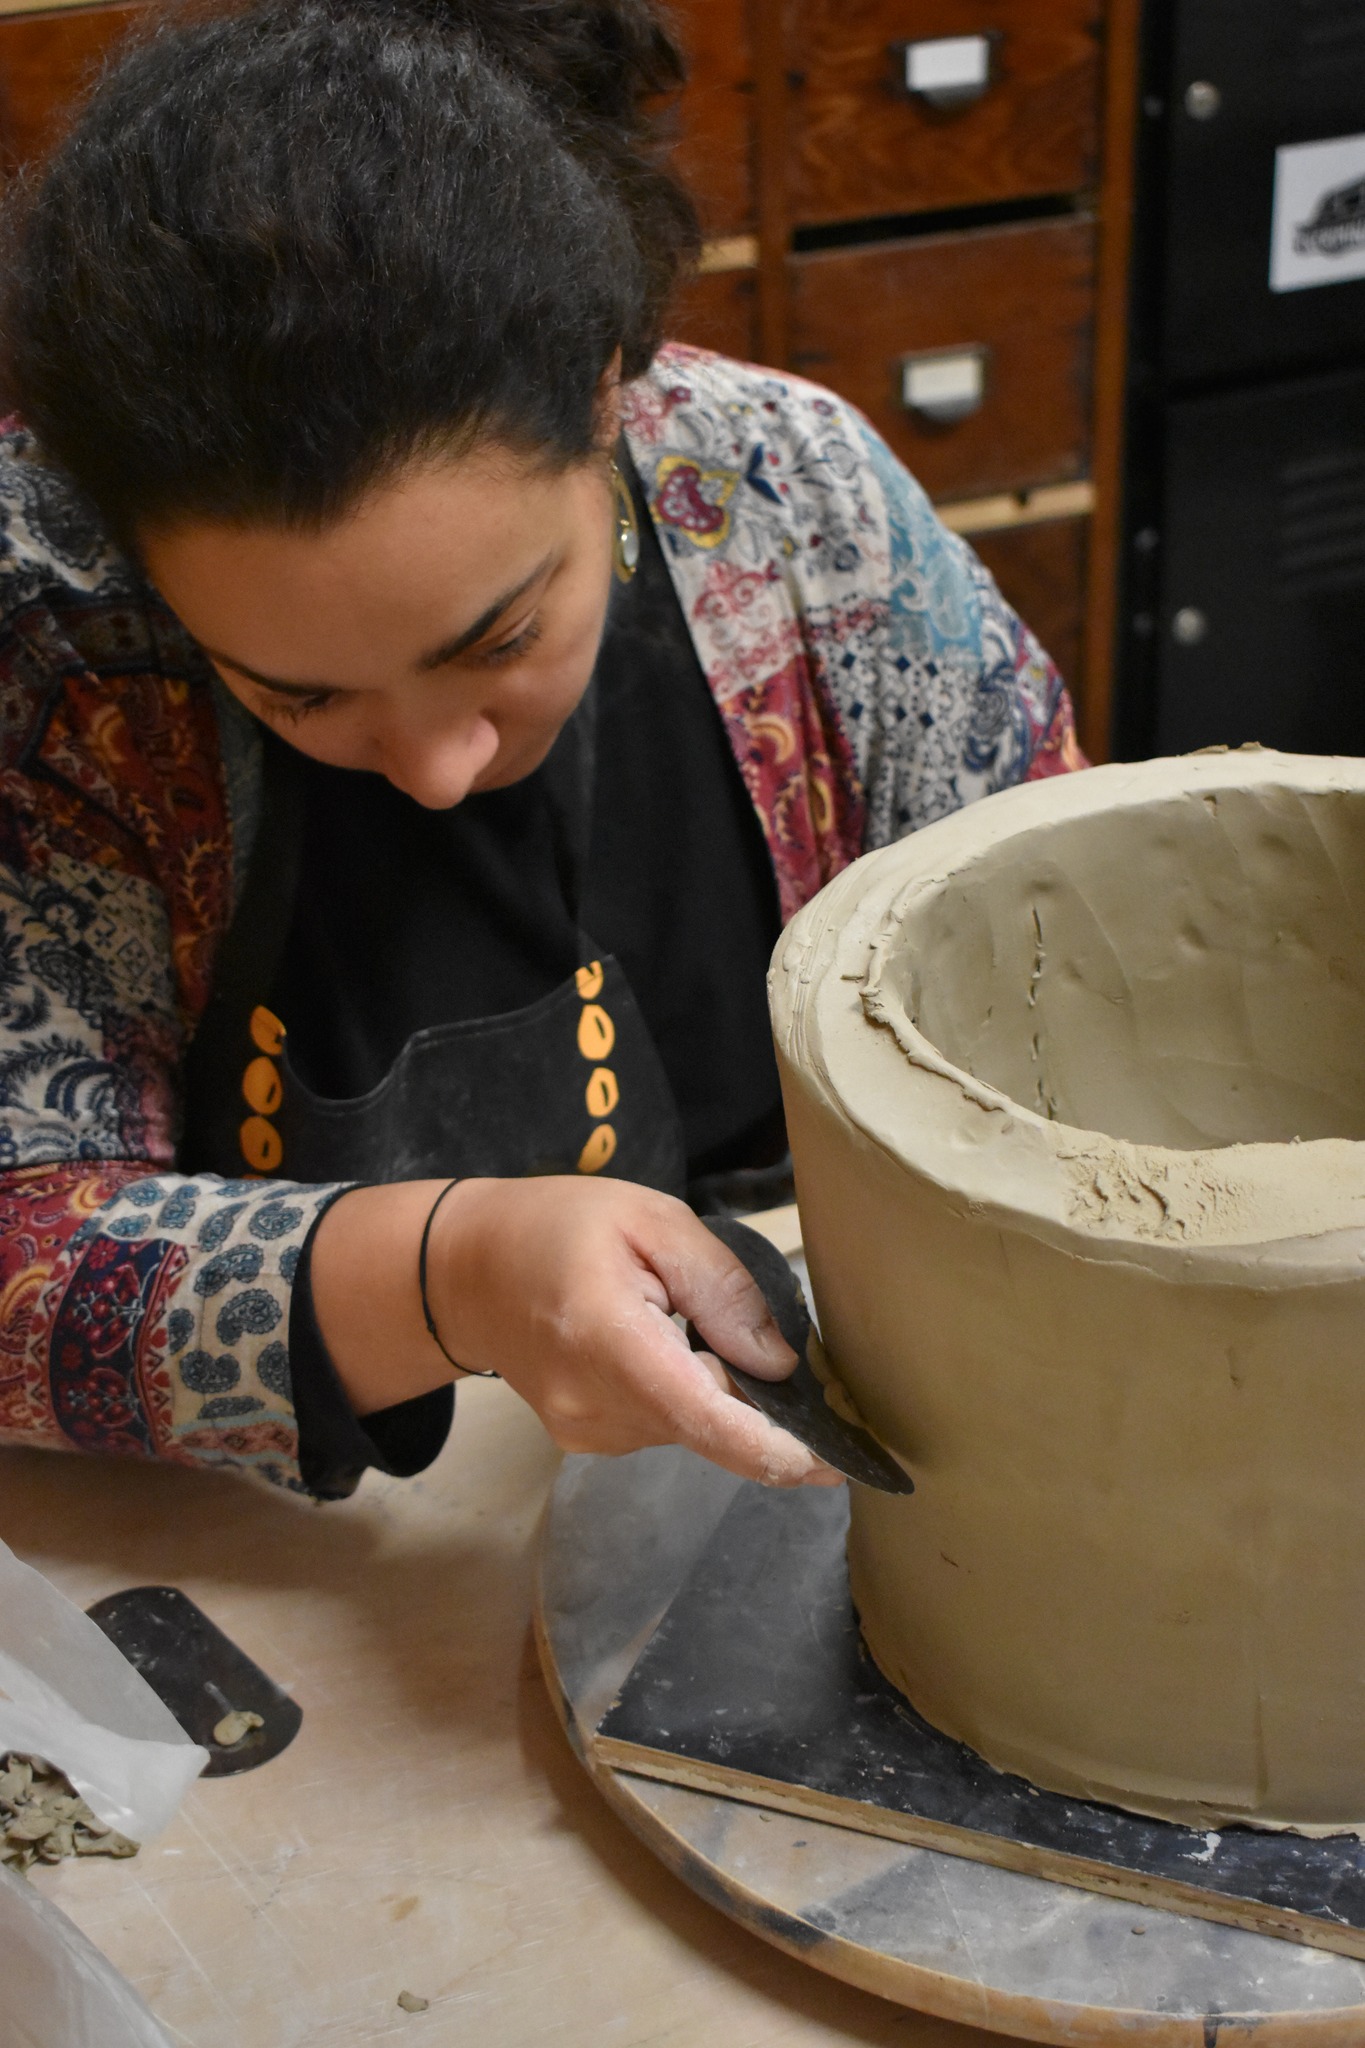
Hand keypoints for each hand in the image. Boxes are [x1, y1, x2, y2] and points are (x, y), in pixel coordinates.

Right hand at [425, 1177, 841, 1486]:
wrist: (465, 1271)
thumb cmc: (557, 1227)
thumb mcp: (651, 1220)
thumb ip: (721, 1287)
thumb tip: (781, 1362)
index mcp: (607, 1340)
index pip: (705, 1419)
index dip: (778, 1449)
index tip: (839, 1462)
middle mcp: (594, 1405)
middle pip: (710, 1424)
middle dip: (757, 1398)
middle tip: (773, 1341)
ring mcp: (586, 1433)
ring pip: (691, 1426)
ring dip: (717, 1390)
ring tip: (687, 1320)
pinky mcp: (587, 1440)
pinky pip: (665, 1425)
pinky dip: (687, 1394)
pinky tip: (663, 1345)